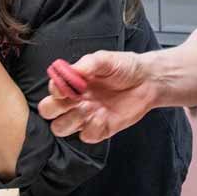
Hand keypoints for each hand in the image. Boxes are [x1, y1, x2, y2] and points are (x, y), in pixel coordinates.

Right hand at [36, 50, 161, 142]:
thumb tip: (71, 71)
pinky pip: (86, 136)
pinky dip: (92, 128)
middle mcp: (75, 101)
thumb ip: (87, 64)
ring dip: (71, 120)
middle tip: (75, 100)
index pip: (51, 91)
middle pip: (48, 112)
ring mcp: (86, 116)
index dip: (55, 91)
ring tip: (88, 108)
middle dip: (55, 109)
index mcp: (72, 83)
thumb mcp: (105, 59)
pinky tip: (105, 116)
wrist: (148, 81)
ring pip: (61, 128)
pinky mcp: (100, 129)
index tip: (66, 87)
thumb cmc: (125, 67)